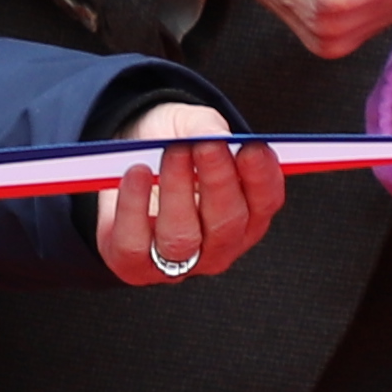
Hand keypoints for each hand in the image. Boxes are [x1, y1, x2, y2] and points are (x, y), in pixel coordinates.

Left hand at [93, 103, 286, 283]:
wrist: (125, 162)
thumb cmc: (168, 148)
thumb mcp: (189, 126)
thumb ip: (204, 126)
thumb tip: (212, 133)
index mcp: (246, 215)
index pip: (265, 203)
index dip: (262, 178)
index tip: (251, 148)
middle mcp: (218, 246)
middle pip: (227, 224)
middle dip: (218, 181)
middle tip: (206, 146)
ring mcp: (177, 263)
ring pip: (182, 238)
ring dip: (177, 190)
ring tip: (172, 152)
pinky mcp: (134, 265)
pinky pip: (134, 244)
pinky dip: (134, 207)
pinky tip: (137, 173)